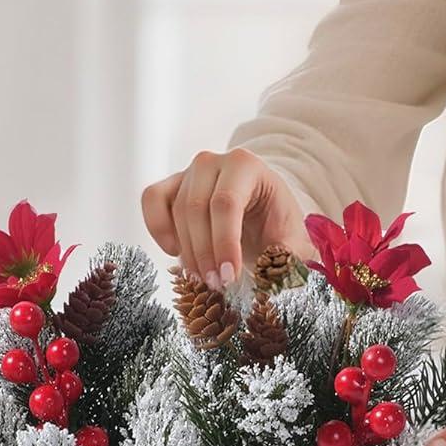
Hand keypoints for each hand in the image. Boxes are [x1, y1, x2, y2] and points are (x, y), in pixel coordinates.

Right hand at [141, 148, 311, 288]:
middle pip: (197, 208)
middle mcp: (213, 162)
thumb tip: (273, 272)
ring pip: (176, 211)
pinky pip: (152, 201)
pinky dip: (158, 228)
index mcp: (246, 165)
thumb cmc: (275, 223)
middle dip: (205, 253)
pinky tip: (176, 252)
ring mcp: (188, 172)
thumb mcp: (293, 240)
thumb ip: (288, 256)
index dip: (224, 243)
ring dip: (187, 251)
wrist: (261, 211)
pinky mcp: (170, 185)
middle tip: (216, 284)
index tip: (229, 276)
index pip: (227, 202)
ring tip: (204, 278)